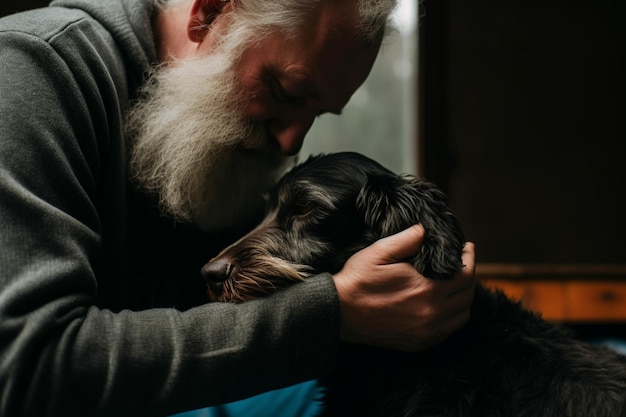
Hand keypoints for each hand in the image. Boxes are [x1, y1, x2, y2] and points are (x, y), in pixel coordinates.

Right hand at [332, 225, 475, 351]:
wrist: (338, 312)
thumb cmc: (357, 280)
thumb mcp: (380, 251)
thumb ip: (408, 238)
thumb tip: (427, 229)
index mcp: (427, 288)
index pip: (464, 273)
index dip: (469, 257)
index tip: (466, 247)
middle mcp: (432, 312)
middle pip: (467, 294)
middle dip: (470, 275)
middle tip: (464, 262)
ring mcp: (426, 331)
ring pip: (462, 314)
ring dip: (465, 297)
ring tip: (458, 283)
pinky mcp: (419, 343)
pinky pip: (449, 330)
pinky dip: (454, 316)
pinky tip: (446, 305)